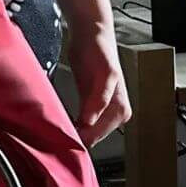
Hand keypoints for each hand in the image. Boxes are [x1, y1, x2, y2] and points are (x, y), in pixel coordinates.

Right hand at [67, 20, 131, 147]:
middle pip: (102, 132)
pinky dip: (94, 109)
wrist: (91, 32)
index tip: (65, 154)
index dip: (81, 146)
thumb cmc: (88, 62)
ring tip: (72, 137)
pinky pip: (103, 97)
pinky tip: (84, 120)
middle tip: (65, 149)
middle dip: (84, 141)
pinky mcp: (110, 75)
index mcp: (115, 112)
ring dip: (90, 130)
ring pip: (105, 119)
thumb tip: (71, 135)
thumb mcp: (84, 93)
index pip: (97, 138)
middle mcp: (120, 105)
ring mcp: (116, 90)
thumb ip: (81, 113)